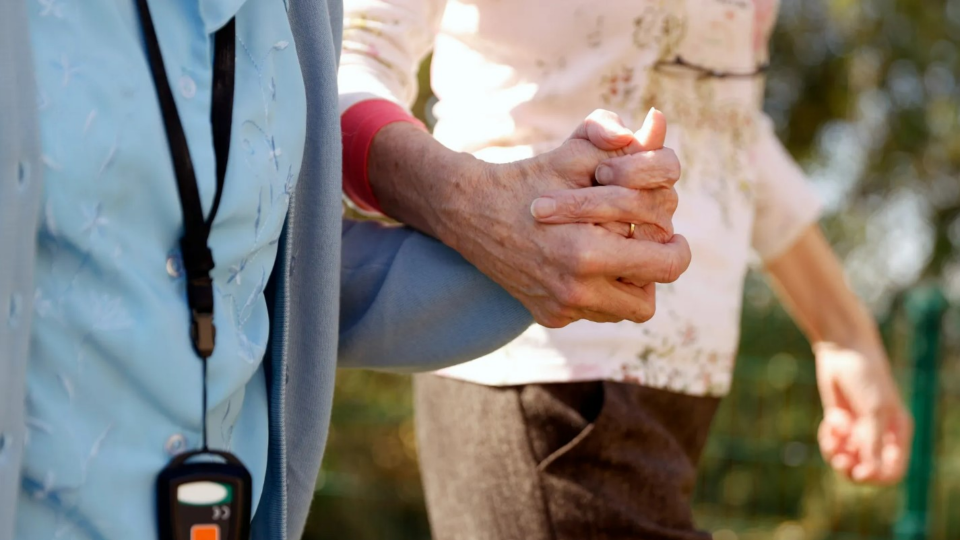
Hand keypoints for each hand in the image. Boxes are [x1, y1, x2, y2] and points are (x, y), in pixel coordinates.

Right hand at [432, 109, 687, 326]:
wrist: (470, 211)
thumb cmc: (530, 178)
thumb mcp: (574, 152)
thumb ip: (621, 139)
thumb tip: (658, 121)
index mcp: (587, 252)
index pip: (668, 262)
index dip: (670, 237)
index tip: (656, 223)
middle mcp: (575, 290)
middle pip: (651, 300)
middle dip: (655, 268)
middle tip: (647, 242)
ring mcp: (561, 308)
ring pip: (626, 312)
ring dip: (630, 282)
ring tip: (617, 250)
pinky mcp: (550, 317)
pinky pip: (596, 313)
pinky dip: (600, 290)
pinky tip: (584, 261)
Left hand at [814, 342, 912, 483]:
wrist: (844, 352)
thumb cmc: (866, 379)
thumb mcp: (873, 411)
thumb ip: (872, 442)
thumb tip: (870, 474)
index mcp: (897, 435)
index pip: (892, 472)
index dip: (875, 478)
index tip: (858, 471)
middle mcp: (879, 436)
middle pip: (866, 471)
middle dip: (850, 468)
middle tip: (839, 458)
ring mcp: (858, 431)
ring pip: (846, 460)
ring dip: (836, 453)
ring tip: (832, 434)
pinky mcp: (839, 424)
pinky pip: (833, 445)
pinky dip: (829, 439)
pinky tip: (829, 421)